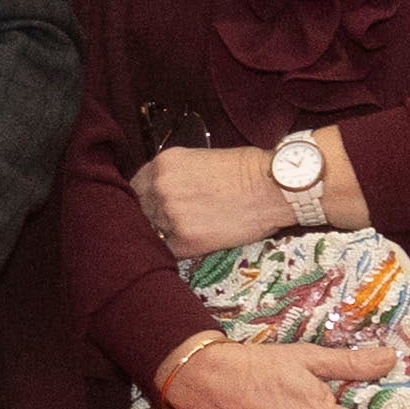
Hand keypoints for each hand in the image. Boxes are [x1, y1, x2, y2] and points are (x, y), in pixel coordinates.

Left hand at [132, 142, 280, 254]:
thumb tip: (159, 192)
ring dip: (164, 232)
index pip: (136, 186)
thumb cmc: (247, 170)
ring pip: (152, 230)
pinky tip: (191, 242)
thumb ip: (175, 174)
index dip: (145, 197)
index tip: (153, 205)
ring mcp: (171, 215)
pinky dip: (176, 249)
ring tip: (186, 230)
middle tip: (171, 220)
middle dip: (152, 215)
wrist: (274, 187)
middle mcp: (161, 187)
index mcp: (164, 164)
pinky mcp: (186, 240)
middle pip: (140, 209)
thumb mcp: (200, 159)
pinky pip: (168, 249)